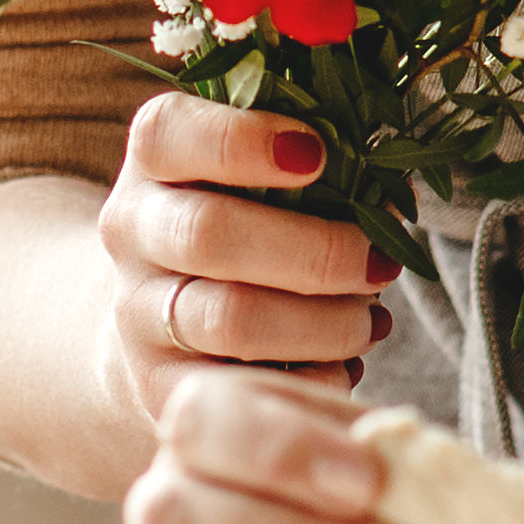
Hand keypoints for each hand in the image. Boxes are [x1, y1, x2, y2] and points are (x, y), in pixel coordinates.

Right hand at [99, 92, 390, 437]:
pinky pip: (242, 388)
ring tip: (370, 320)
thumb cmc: (240, 221)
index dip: (241, 140)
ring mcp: (138, 313)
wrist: (159, 315)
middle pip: (208, 234)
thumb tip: (391, 186)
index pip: (169, 134)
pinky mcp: (159, 384)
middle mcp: (132, 232)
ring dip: (323, 323)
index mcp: (154, 161)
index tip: (317, 154)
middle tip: (379, 264)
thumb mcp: (254, 174)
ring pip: (231, 319)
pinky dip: (310, 379)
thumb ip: (310, 160)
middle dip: (315, 252)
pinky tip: (343, 364)